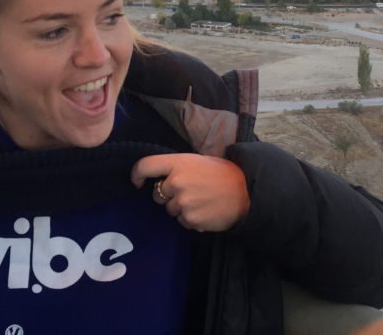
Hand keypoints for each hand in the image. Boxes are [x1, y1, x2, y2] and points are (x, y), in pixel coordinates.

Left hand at [131, 154, 249, 231]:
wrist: (246, 191)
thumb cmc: (223, 173)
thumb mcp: (198, 161)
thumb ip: (177, 168)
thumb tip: (159, 179)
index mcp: (178, 163)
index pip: (146, 166)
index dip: (136, 174)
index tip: (137, 182)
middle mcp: (177, 181)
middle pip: (157, 194)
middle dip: (168, 196)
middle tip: (189, 191)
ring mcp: (183, 202)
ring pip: (170, 210)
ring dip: (182, 208)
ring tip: (202, 201)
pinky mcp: (190, 219)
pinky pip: (182, 222)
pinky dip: (192, 220)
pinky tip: (206, 211)